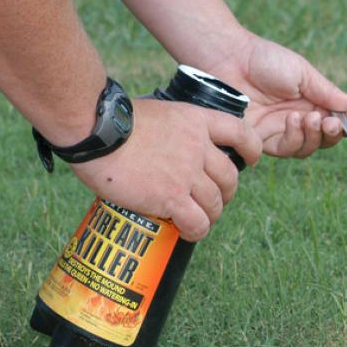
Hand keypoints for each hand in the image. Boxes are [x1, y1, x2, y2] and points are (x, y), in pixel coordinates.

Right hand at [69, 98, 261, 240]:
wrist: (95, 130)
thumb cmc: (112, 121)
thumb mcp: (156, 113)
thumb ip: (172, 131)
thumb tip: (166, 149)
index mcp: (196, 121)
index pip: (240, 132)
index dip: (251, 149)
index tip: (249, 161)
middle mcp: (198, 146)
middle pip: (229, 178)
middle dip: (226, 194)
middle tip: (212, 202)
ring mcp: (187, 172)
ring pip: (215, 203)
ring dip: (210, 216)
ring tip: (197, 221)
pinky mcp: (171, 196)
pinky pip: (196, 222)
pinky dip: (196, 231)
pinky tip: (187, 233)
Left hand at [204, 33, 346, 158]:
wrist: (230, 60)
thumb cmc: (265, 60)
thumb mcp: (303, 73)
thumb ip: (327, 92)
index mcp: (309, 102)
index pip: (332, 122)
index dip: (344, 128)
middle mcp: (296, 119)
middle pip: (322, 140)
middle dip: (330, 135)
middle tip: (328, 122)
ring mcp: (278, 131)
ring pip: (305, 149)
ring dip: (312, 136)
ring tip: (308, 117)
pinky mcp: (261, 140)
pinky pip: (285, 150)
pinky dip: (294, 138)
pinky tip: (292, 120)